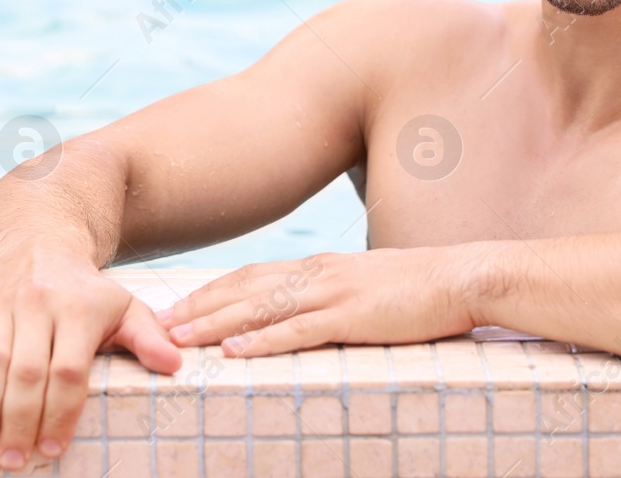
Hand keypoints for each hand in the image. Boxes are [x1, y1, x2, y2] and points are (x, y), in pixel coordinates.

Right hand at [0, 247, 181, 470]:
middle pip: (27, 372)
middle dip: (20, 421)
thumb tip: (174, 365)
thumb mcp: (123, 304)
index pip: (68, 370)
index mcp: (78, 309)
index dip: (60, 413)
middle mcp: (37, 304)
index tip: (53, 449)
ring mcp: (0, 306)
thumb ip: (147, 336)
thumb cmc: (85, 289)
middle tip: (15, 460)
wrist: (38, 238)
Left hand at [156, 247, 486, 356]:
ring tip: (177, 337)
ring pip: (259, 308)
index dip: (210, 291)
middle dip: (197, 306)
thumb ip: (333, 299)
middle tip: (155, 322)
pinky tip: (235, 352)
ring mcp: (333, 293)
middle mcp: (317, 275)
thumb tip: (307, 318)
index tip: (175, 305)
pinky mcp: (353, 316)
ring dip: (214, 323)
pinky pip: (298, 331)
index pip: (250, 276)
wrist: (464, 277)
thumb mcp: (368, 289)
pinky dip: (262, 342)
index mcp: (319, 269)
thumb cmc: (421, 290)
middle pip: (242, 288)